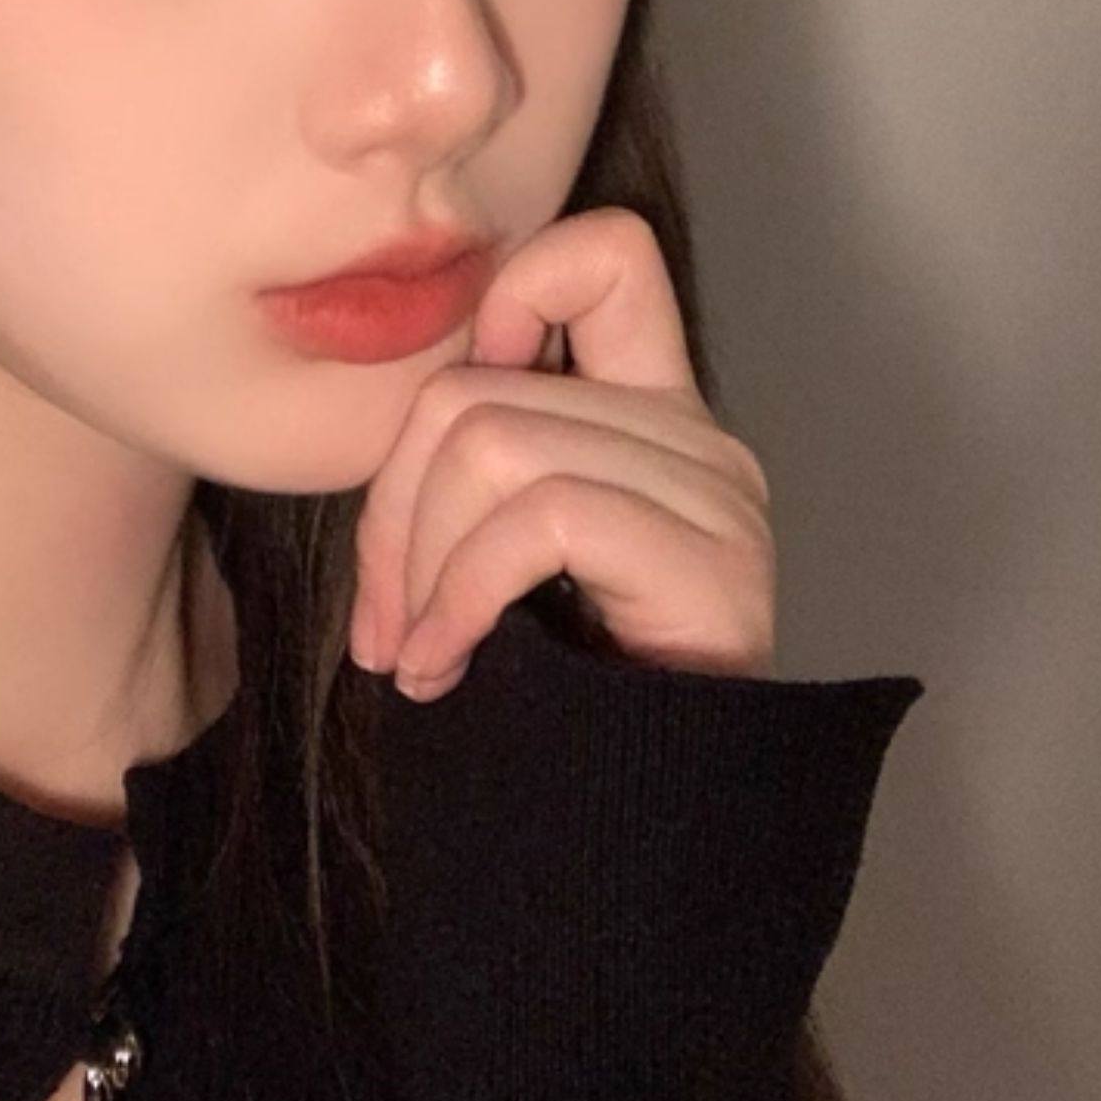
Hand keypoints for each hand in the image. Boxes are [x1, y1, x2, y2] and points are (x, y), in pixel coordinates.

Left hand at [351, 207, 777, 698]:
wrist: (632, 849)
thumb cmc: (547, 701)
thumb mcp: (494, 556)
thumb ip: (473, 460)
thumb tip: (391, 419)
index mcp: (651, 412)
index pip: (604, 252)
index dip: (509, 297)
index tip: (447, 433)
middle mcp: (697, 439)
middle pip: (475, 388)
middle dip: (390, 510)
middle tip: (384, 623)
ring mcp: (715, 497)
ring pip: (492, 446)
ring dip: (417, 567)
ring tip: (417, 655)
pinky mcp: (714, 564)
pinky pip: (537, 521)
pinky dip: (459, 597)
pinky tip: (446, 667)